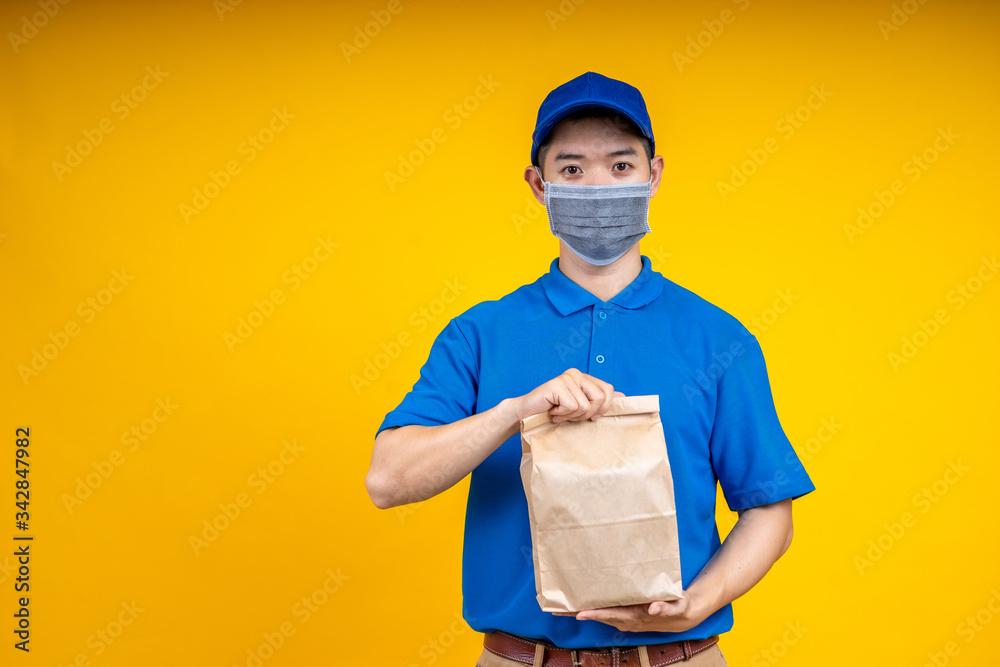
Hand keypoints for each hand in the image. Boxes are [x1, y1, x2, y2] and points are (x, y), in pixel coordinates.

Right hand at [514, 368, 622, 423]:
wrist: (526, 415)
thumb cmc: (553, 413)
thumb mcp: (580, 410)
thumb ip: (599, 402)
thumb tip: (623, 396)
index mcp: (584, 378)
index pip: (608, 390)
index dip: (603, 408)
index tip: (590, 417)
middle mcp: (576, 374)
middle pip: (600, 398)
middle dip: (587, 414)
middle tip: (570, 414)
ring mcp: (566, 377)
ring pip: (586, 405)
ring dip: (572, 416)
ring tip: (559, 413)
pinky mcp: (557, 384)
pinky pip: (573, 406)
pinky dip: (562, 414)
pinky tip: (552, 411)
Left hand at [552, 594, 706, 633]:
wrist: (681, 615)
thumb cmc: (677, 607)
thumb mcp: (677, 606)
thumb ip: (666, 607)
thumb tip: (654, 607)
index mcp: (635, 616)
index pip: (611, 614)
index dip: (595, 614)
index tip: (579, 613)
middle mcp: (625, 620)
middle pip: (598, 616)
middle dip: (576, 612)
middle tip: (555, 608)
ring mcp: (622, 618)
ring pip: (597, 614)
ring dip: (578, 611)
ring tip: (558, 605)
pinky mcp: (622, 614)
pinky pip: (602, 611)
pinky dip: (588, 608)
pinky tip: (576, 603)